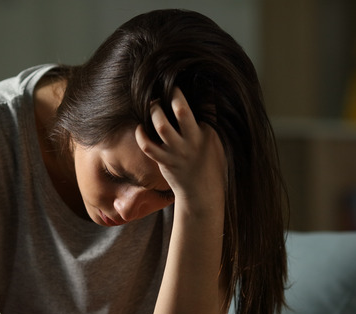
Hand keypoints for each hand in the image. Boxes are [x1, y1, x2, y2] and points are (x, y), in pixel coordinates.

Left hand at [135, 87, 226, 209]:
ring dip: (154, 111)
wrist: (201, 193)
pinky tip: (140, 127)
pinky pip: (148, 146)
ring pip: (161, 125)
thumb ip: (207, 124)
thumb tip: (202, 101)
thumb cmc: (209, 165)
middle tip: (168, 88)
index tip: (195, 77)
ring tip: (153, 104)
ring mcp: (177, 151)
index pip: (207, 105)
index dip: (202, 89)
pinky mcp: (164, 161)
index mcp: (208, 133)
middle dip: (173, 95)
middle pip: (181, 111)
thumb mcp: (215, 143)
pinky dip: (141, 134)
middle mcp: (192, 140)